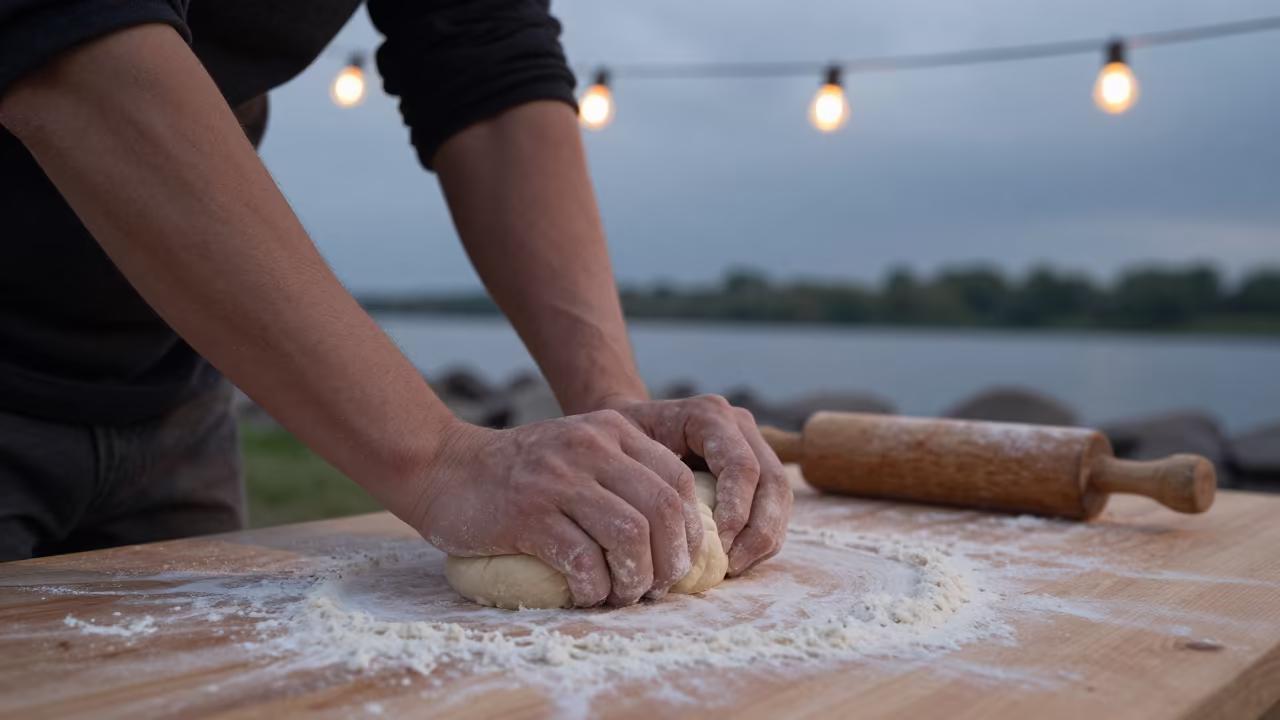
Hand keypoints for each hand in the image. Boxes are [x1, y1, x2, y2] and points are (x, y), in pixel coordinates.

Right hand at [410, 413, 703, 606]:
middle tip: (656, 587)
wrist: (445, 468)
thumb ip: (624, 475)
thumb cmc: (521, 474)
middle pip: (663, 511)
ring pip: (631, 536)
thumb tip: (676, 536)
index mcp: (613, 431)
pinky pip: (582, 560)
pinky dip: (592, 587)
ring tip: (622, 594)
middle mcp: (592, 448)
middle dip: (670, 561)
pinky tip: (584, 593)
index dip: (691, 531)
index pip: (679, 481)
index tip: (681, 561)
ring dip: (635, 579)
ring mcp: (559, 480)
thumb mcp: (580, 451)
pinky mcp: (528, 515)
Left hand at [600, 395, 793, 576]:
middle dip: (758, 530)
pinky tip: (736, 560)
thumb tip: (673, 529)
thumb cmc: (619, 443)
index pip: (741, 466)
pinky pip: (775, 508)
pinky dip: (762, 537)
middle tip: (731, 564)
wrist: (626, 429)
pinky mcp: (758, 471)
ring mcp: (753, 446)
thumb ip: (646, 477)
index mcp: (709, 415)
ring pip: (781, 497)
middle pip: (772, 481)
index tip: (718, 546)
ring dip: (764, 538)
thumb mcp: (622, 451)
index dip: (736, 510)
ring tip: (734, 566)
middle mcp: (738, 427)